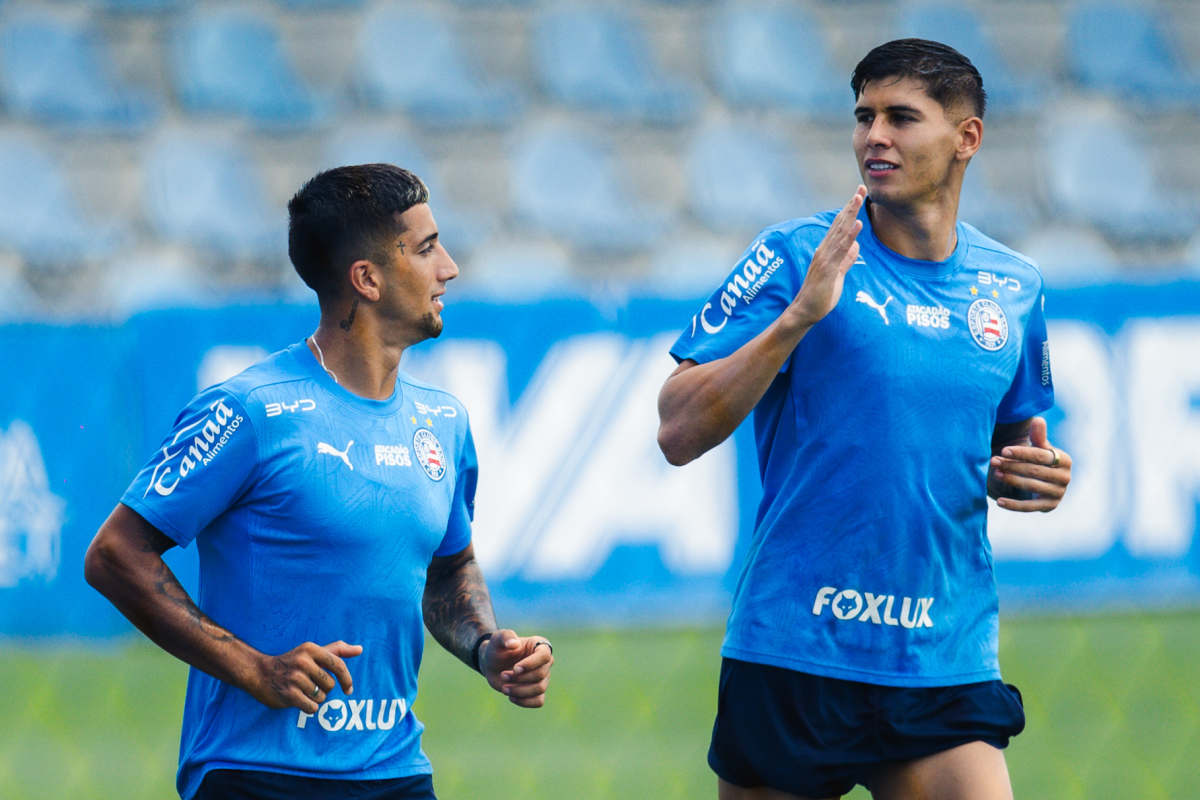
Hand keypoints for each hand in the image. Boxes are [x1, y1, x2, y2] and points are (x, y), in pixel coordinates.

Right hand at [250, 640, 362, 712]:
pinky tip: (299, 700)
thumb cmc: (292, 662)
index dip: (347, 679)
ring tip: (302, 691)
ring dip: (315, 698)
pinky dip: (309, 708)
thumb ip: (337, 650)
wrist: (259, 673)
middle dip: (324, 689)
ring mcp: (294, 678)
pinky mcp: (288, 694)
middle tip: (310, 685)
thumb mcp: (312, 652)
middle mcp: (303, 661)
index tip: (349, 689)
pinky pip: (312, 708)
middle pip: (330, 684)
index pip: (338, 665)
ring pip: (322, 697)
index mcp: (311, 649)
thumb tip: (360, 649)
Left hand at [479, 629, 553, 707]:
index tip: (515, 669)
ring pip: (540, 688)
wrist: (492, 664)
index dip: (531, 664)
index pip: (544, 655)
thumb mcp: (497, 639)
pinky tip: (511, 697)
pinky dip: (525, 701)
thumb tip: (514, 644)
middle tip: (503, 675)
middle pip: (541, 674)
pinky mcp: (537, 691)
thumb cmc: (497, 649)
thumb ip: (505, 637)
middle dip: (520, 678)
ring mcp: (543, 677)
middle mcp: (544, 662)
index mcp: (539, 645)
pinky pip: (539, 701)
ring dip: (520, 690)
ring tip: (504, 687)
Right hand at [785, 185, 865, 328]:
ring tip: (858, 198)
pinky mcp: (827, 268)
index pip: (840, 226)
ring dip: (850, 215)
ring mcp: (825, 258)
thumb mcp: (837, 275)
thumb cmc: (820, 296)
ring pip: (840, 232)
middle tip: (861, 188)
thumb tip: (856, 247)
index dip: (850, 210)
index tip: (859, 194)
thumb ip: (846, 261)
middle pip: (840, 223)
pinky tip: (857, 225)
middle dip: (851, 205)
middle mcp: (824, 250)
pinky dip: (849, 237)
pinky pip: (840, 250)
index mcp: (827, 251)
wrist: (805, 311)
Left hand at [990, 417, 1071, 511]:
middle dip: (1012, 465)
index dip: (1022, 453)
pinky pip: (1029, 507)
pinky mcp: (1049, 506)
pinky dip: (1014, 505)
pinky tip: (999, 501)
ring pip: (1031, 486)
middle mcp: (1065, 478)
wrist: (1043, 481)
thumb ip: (1038, 436)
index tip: (1004, 450)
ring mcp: (1058, 493)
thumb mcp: (1040, 447)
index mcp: (1065, 460)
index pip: (1042, 456)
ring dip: (1011, 480)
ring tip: (995, 473)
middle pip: (1035, 471)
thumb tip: (1037, 420)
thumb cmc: (1039, 460)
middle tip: (994, 461)